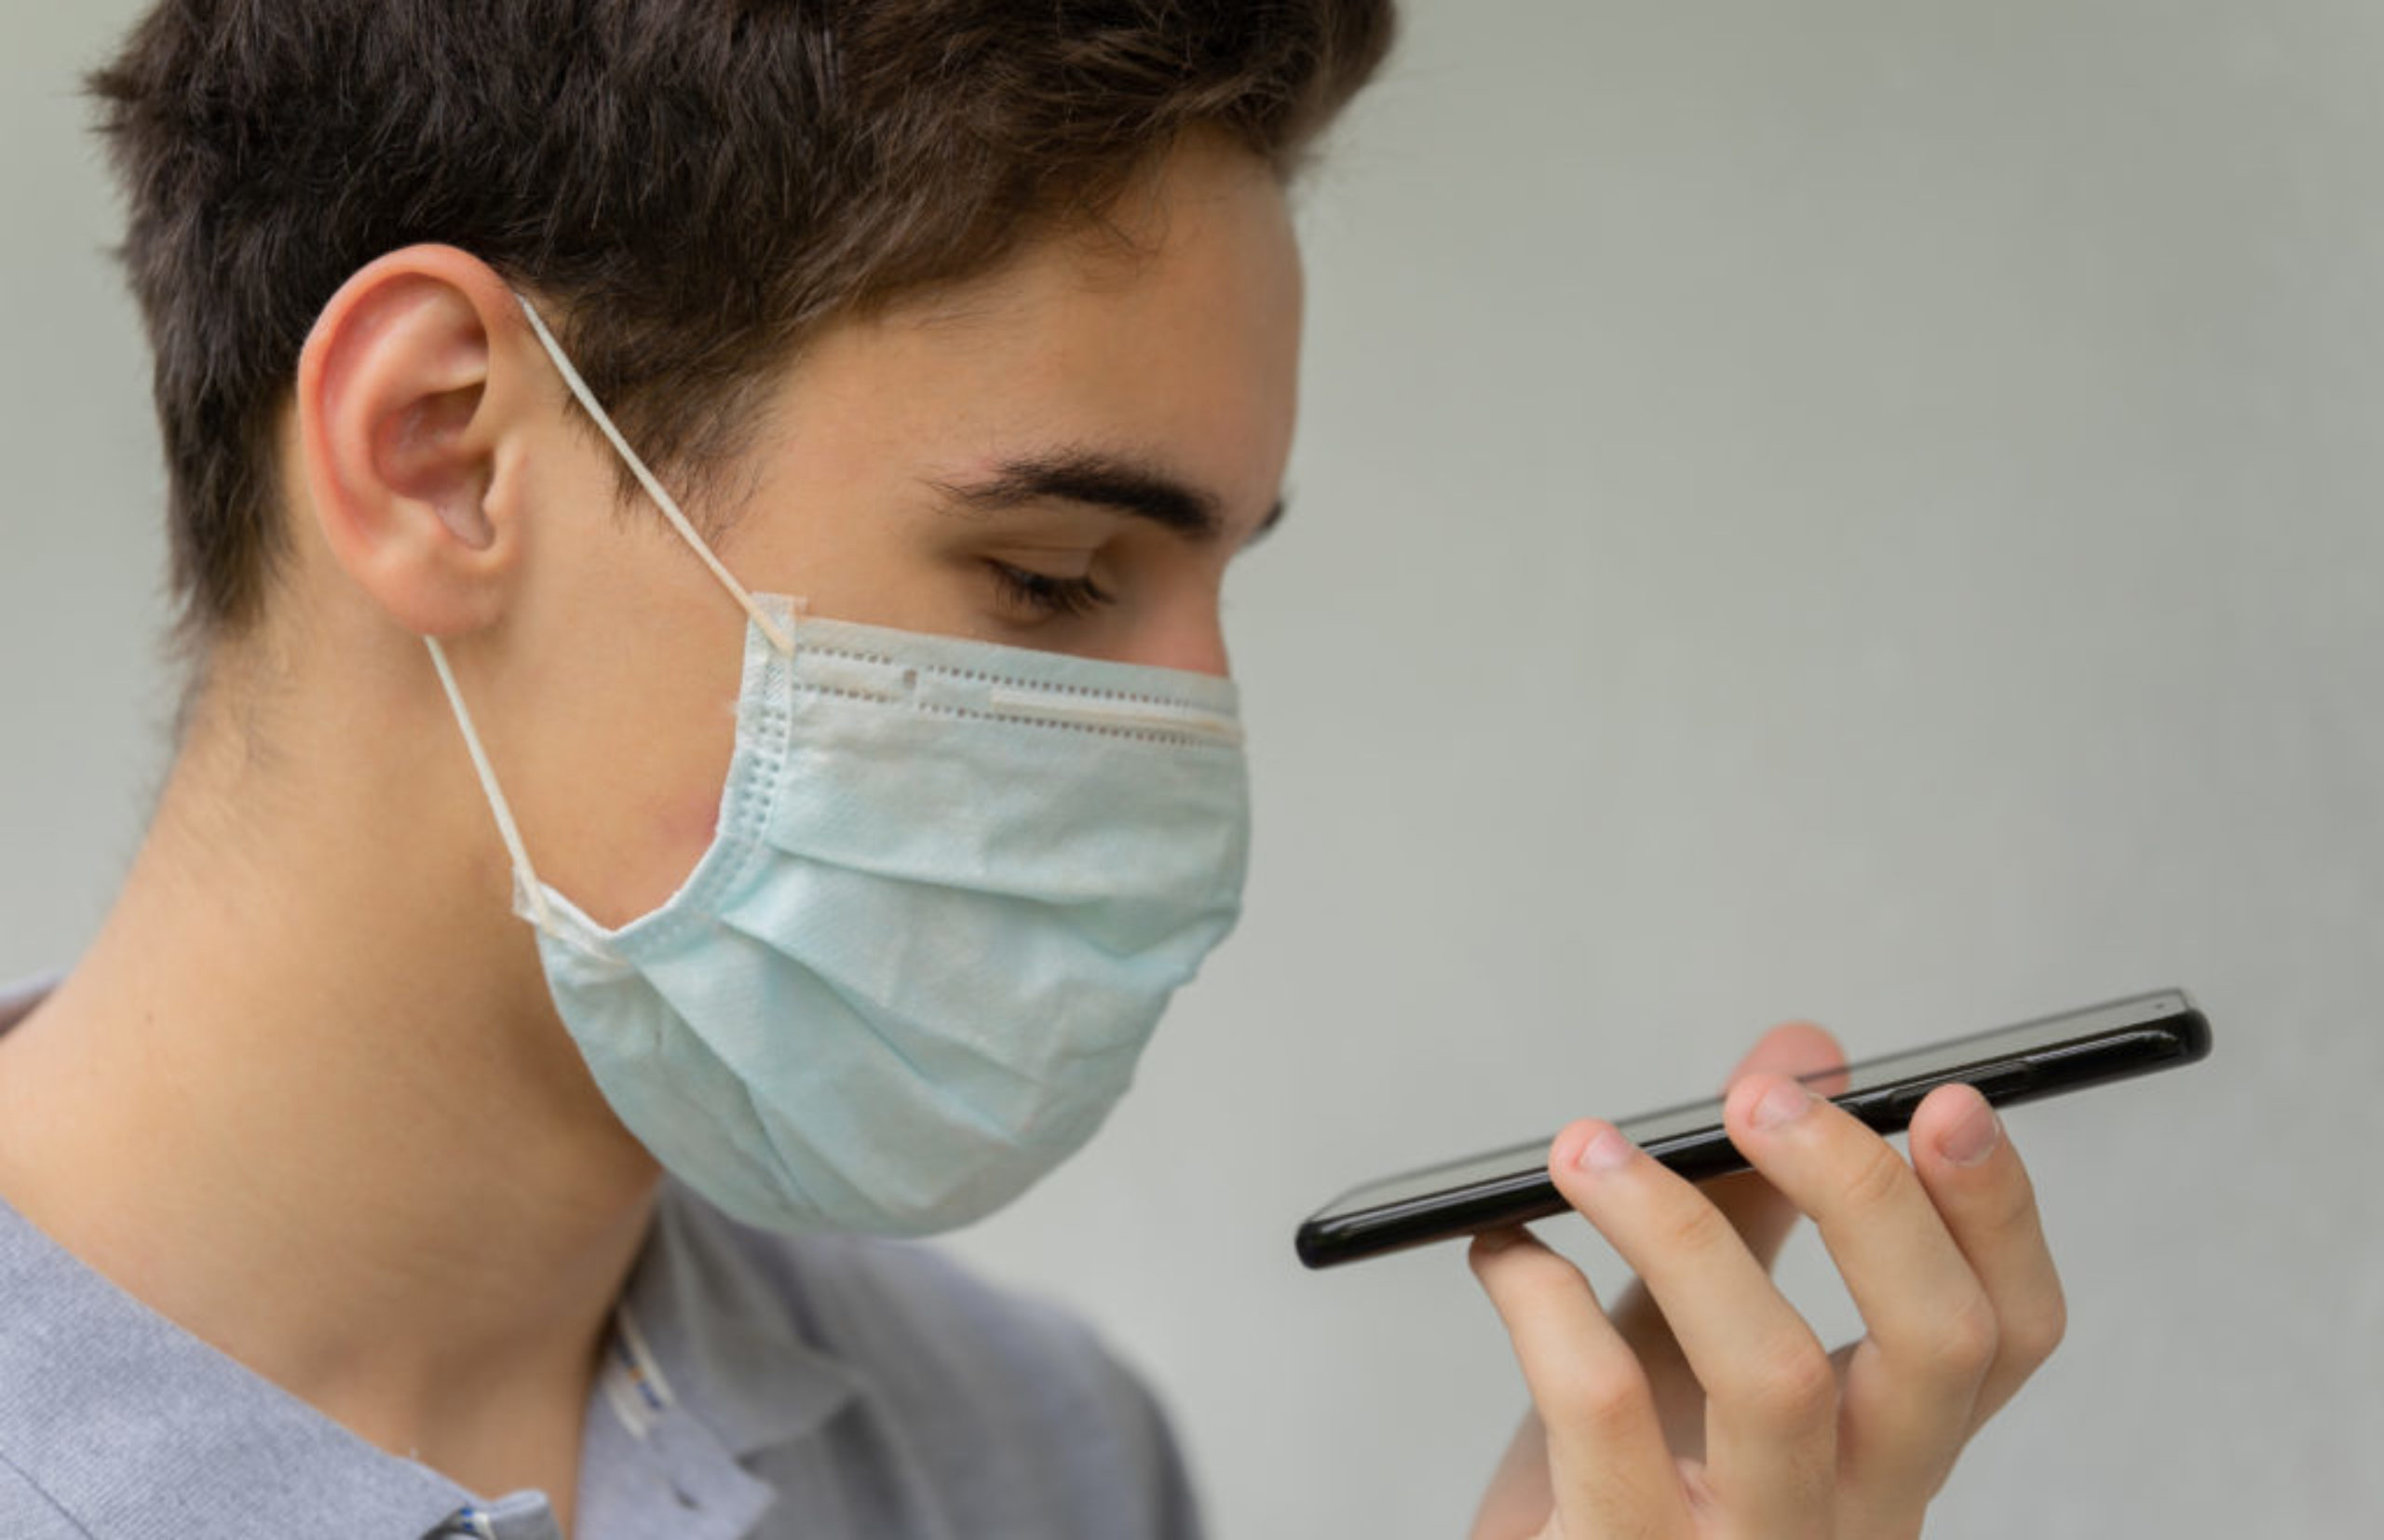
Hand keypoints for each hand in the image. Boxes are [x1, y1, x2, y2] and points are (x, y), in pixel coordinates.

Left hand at [1467, 1024, 2065, 1538]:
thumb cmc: (1620, 1495)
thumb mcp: (1695, 1345)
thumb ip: (1751, 1212)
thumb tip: (1797, 1058)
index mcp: (1889, 1453)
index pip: (2011, 1334)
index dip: (1999, 1212)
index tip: (1943, 1100)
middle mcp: (1851, 1515)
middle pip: (1937, 1343)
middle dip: (1861, 1191)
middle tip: (1757, 1099)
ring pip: (1776, 1375)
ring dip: (1677, 1226)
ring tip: (1588, 1149)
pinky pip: (1603, 1409)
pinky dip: (1547, 1299)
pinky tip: (1508, 1253)